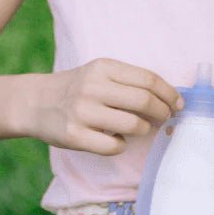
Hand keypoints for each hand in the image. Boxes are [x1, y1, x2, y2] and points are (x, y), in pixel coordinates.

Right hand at [30, 58, 182, 154]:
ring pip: (132, 125)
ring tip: (141, 128)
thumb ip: (130, 82)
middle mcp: (92, 87)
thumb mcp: (101, 74)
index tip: (178, 103)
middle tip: (166, 118)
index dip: (169, 93)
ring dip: (144, 129)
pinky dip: (122, 145)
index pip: (148, 79)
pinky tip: (117, 140)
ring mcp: (82, 112)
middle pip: (144, 101)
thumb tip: (169, 99)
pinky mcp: (73, 136)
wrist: (35, 102)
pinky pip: (113, 146)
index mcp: (104, 67)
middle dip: (163, 112)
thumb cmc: (79, 88)